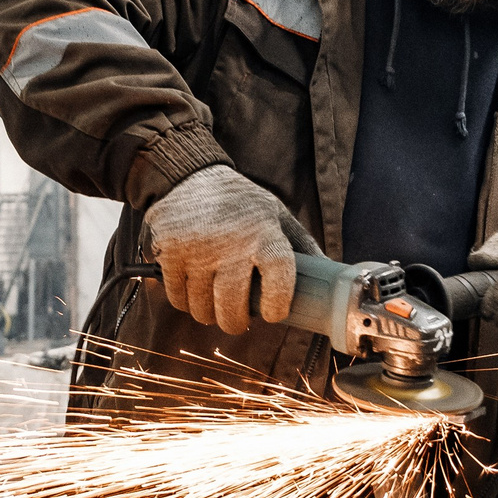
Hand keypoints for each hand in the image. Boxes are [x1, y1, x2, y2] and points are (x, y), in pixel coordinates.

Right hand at [145, 166, 313, 333]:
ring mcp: (197, 249)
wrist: (189, 175)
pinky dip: (184, 302)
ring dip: (208, 314)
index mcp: (264, 233)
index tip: (273, 314)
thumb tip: (328, 274)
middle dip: (235, 322)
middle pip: (232, 307)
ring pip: (202, 308)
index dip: (277, 305)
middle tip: (237, 320)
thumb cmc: (239, 201)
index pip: (278, 280)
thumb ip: (300, 244)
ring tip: (213, 304)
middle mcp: (231, 243)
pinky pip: (177, 298)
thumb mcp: (275, 214)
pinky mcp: (169, 253)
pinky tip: (193, 290)